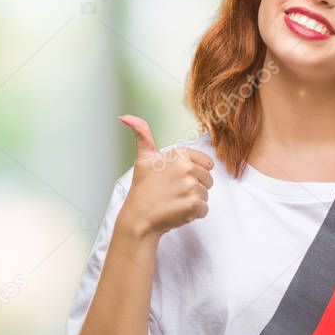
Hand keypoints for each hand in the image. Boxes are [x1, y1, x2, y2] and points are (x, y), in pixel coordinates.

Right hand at [116, 115, 214, 237]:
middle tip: (174, 191)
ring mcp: (191, 186)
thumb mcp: (143, 158)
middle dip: (195, 186)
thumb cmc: (142, 189)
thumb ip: (142, 135)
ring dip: (193, 201)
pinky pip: (205, 209)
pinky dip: (194, 213)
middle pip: (208, 179)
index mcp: (179, 154)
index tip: (178, 178)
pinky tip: (178, 211)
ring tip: (175, 201)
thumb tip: (126, 117)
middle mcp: (187, 168)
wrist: (139, 218)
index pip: (206, 163)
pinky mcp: (194, 204)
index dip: (194, 172)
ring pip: (206, 194)